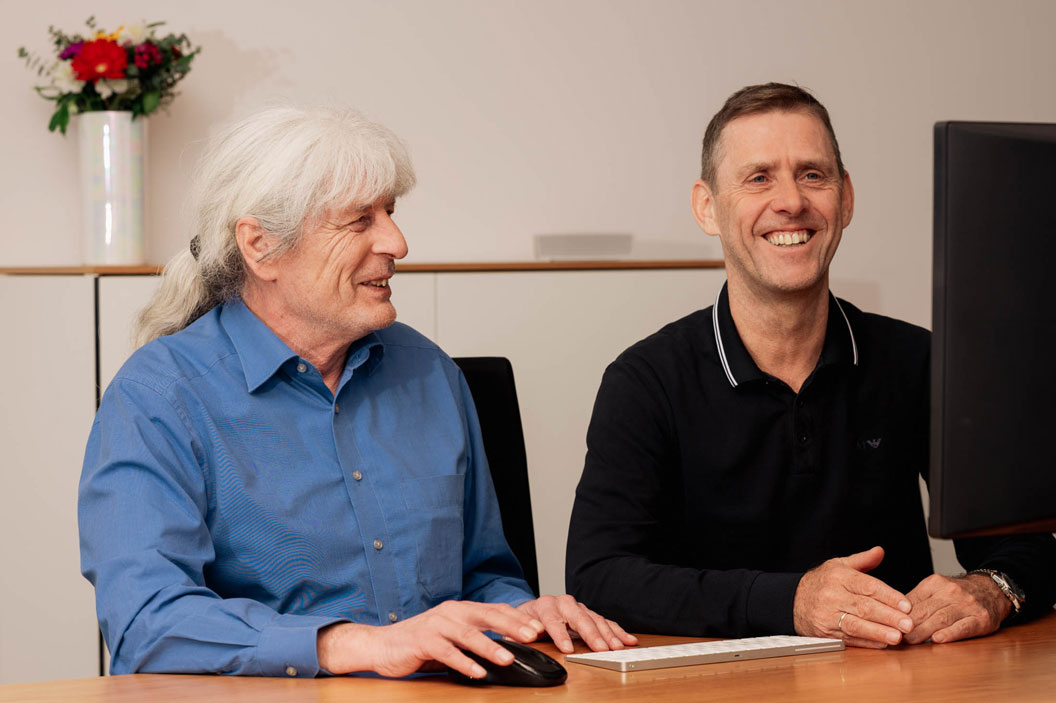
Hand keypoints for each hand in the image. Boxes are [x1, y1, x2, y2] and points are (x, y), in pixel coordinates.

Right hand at [317, 600, 544, 678]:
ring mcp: (436, 625)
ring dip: (490, 646)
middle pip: (486, 616)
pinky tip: (477, 672)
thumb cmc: (420, 642)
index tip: (538, 628)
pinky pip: (447, 652)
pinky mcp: (423, 641)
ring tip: (508, 658)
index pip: (494, 610)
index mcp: (460, 609)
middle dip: (512, 626)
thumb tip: (506, 647)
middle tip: (533, 637)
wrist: (382, 644)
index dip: (517, 618)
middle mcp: (450, 613)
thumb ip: (474, 637)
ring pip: (468, 634)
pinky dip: (463, 662)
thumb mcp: (451, 635)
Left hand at [517, 594, 637, 652]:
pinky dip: (617, 631)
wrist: (529, 610)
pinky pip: (605, 622)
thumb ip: (516, 634)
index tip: (567, 648)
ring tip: (618, 647)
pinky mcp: (588, 614)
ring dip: (608, 634)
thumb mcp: (514, 627)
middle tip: (601, 649)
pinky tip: (628, 639)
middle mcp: (563, 603)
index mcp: (544, 605)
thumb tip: (520, 641)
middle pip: (579, 617)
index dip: (560, 634)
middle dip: (591, 634)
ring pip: (595, 619)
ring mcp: (578, 608)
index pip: (552, 619)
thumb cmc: (524, 621)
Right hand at [793, 546, 913, 648]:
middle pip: (864, 607)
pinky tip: (882, 643)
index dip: (888, 596)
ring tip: (897, 637)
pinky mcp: (825, 632)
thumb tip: (880, 552)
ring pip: (855, 625)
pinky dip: (867, 642)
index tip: (906, 605)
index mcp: (838, 576)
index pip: (867, 586)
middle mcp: (831, 595)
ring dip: (878, 632)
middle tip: (908, 624)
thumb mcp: (838, 565)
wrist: (792, 600)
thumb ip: (862, 560)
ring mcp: (826, 615)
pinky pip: (848, 638)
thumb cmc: (821, 583)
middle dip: (888, 616)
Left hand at [902, 573, 1009, 643]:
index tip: (887, 625)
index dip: (899, 614)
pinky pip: (964, 626)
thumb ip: (917, 600)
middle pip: (925, 610)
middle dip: (908, 625)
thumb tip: (892, 615)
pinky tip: (938, 640)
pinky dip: (950, 634)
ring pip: (941, 618)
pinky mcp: (981, 618)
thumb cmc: (957, 594)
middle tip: (895, 636)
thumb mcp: (936, 588)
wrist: (991, 590)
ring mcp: (967, 605)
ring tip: (910, 641)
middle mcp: (951, 591)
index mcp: (935, 583)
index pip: (913, 599)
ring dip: (923, 631)